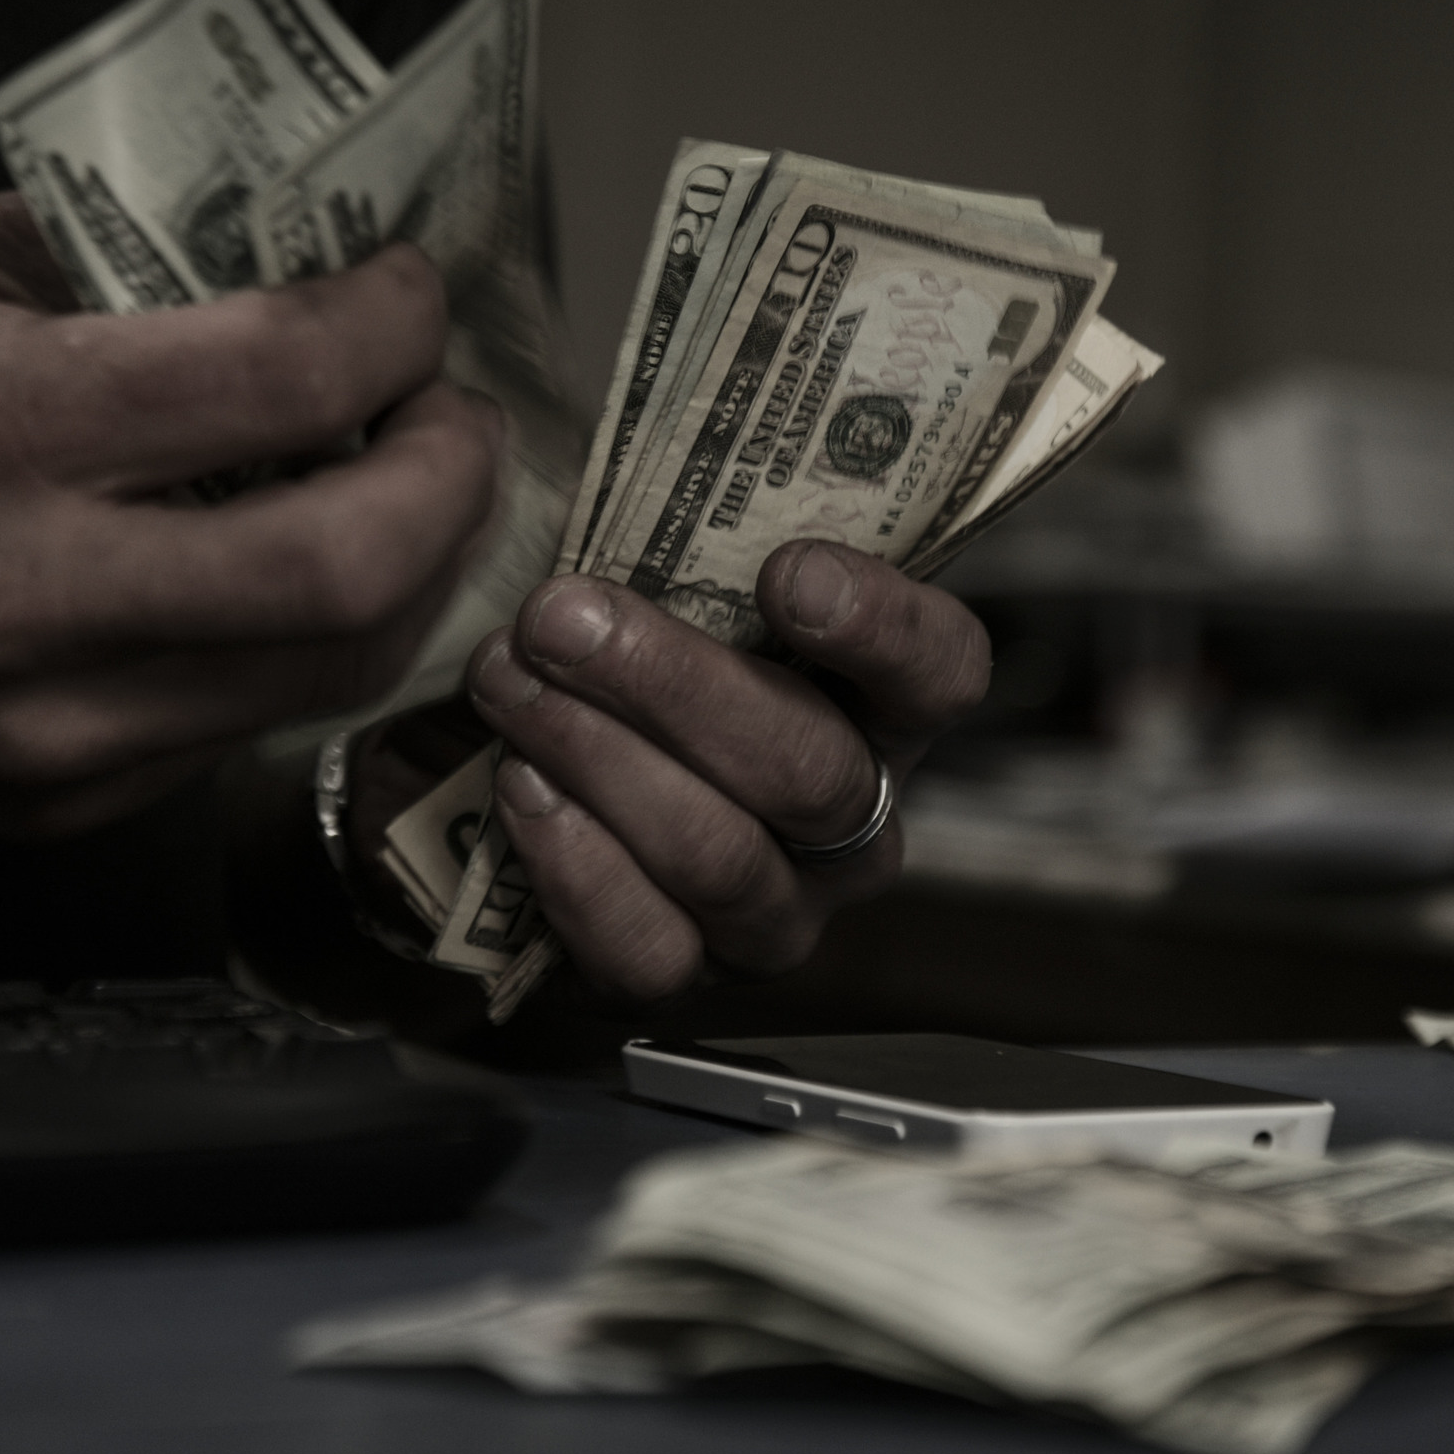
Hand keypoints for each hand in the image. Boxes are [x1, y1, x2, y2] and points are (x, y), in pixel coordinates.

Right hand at [0, 194, 500, 835]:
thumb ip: (133, 264)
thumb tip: (316, 259)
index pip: (287, 380)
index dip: (396, 326)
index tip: (407, 298)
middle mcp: (23, 601)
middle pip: (352, 566)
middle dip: (451, 476)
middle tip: (450, 413)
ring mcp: (46, 731)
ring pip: (336, 668)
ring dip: (416, 569)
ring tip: (407, 488)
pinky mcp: (62, 805)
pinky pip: (256, 720)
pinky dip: (316, 639)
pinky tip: (308, 573)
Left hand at [454, 541, 989, 1000]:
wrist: (517, 759)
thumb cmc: (619, 651)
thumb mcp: (669, 577)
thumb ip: (694, 539)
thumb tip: (636, 477)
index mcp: (883, 706)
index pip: (942, 671)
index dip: (882, 628)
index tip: (786, 573)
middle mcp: (856, 823)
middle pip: (808, 771)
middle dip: (672, 686)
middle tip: (563, 618)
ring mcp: (779, 911)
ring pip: (719, 854)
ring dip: (598, 757)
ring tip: (510, 683)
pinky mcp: (688, 976)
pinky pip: (650, 947)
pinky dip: (576, 866)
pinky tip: (523, 788)